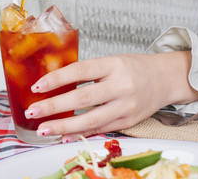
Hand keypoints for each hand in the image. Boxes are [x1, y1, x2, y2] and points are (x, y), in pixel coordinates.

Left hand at [24, 51, 197, 141]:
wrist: (165, 79)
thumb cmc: (132, 68)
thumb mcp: (110, 61)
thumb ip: (87, 72)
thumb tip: (54, 83)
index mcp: (113, 65)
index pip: (79, 71)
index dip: (56, 79)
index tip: (36, 87)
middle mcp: (120, 86)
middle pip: (83, 98)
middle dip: (54, 107)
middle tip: (33, 112)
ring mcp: (125, 106)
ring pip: (91, 119)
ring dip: (64, 127)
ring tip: (43, 129)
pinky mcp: (128, 121)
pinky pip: (101, 129)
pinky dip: (81, 134)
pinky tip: (64, 137)